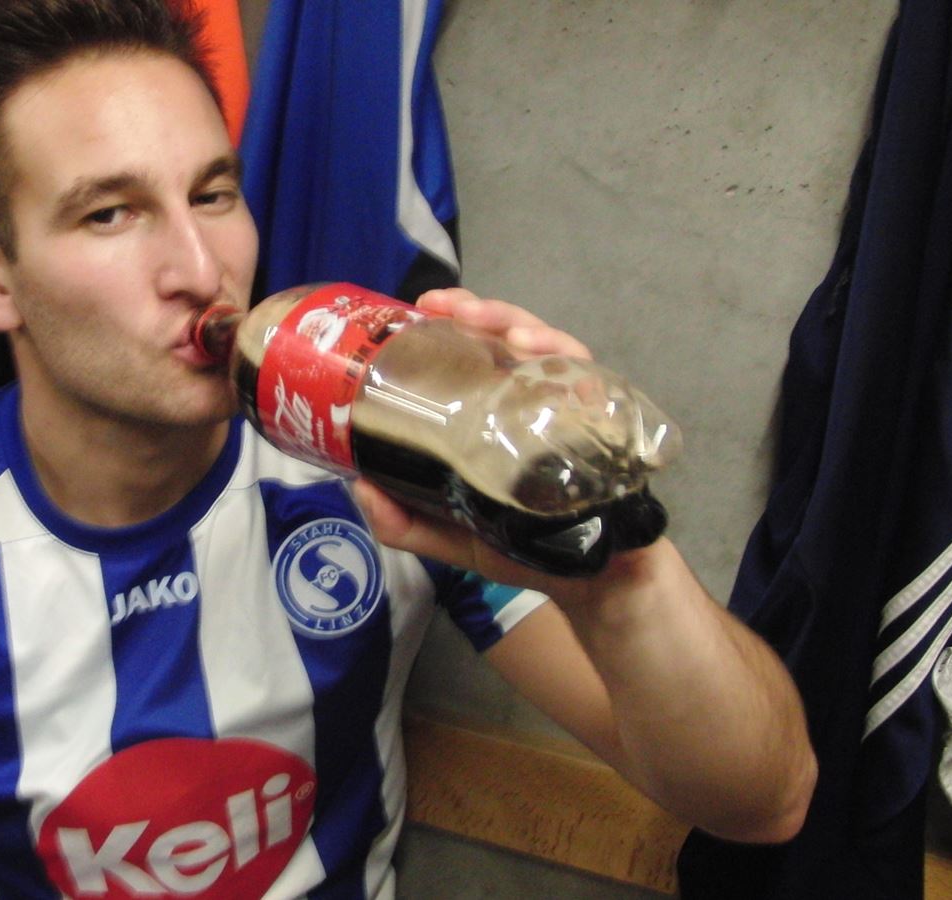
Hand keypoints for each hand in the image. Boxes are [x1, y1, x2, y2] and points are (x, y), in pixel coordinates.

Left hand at [354, 288, 600, 591]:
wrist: (589, 576)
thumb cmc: (519, 546)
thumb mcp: (448, 538)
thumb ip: (402, 523)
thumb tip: (357, 487)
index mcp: (486, 415)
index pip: (469, 354)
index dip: (446, 324)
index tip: (421, 309)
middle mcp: (522, 399)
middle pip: (503, 334)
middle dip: (477, 309)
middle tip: (445, 305)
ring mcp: (559, 403)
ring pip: (540, 340)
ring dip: (514, 320)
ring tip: (491, 321)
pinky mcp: (595, 414)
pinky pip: (582, 370)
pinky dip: (560, 352)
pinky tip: (534, 349)